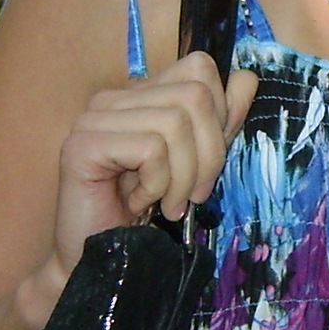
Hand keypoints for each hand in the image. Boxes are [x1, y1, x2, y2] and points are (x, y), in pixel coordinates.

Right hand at [27, 51, 259, 313]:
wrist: (99, 261)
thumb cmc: (145, 217)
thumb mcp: (195, 164)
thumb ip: (219, 122)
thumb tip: (246, 78)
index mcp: (140, 96)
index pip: (199, 68)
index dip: (220, 113)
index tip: (206, 162)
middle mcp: (113, 99)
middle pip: (195, 96)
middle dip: (208, 155)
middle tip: (191, 196)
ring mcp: (93, 118)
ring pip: (175, 123)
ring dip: (182, 177)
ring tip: (166, 204)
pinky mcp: (82, 145)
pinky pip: (150, 149)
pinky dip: (157, 185)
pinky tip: (138, 203)